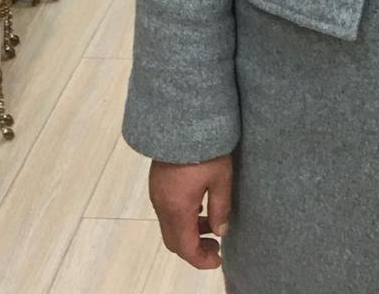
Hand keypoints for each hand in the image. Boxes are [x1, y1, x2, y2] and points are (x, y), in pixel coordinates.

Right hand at [148, 152, 233, 269]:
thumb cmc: (205, 148)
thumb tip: (220, 231)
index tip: (218, 259)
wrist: (182, 119)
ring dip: (188, 232)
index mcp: (177, 208)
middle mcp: (162, 205)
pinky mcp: (157, 183)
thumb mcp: (221, 178)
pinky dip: (182, 218)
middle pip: (174, 241)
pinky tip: (199, 205)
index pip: (186, 247)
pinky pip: (167, 211)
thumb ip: (221, 208)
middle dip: (194, 249)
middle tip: (215, 245)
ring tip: (210, 223)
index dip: (201, 259)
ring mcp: (157, 194)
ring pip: (169, 226)